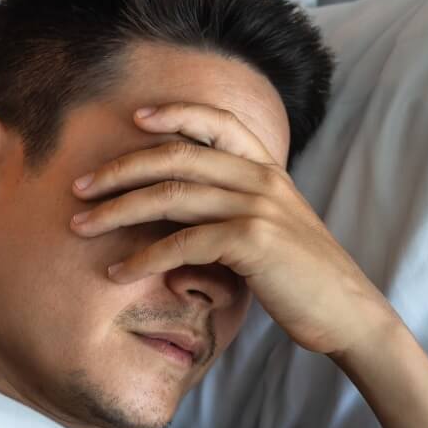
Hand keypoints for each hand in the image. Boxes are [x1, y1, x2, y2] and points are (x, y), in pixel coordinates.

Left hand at [69, 102, 398, 357]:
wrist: (348, 313)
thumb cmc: (302, 278)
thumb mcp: (271, 230)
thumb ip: (231, 214)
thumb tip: (177, 229)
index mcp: (266, 169)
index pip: (216, 121)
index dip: (174, 113)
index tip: (134, 118)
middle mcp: (260, 178)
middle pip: (175, 156)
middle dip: (120, 168)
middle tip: (79, 185)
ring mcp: (257, 206)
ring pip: (170, 195)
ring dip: (116, 210)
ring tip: (80, 225)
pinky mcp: (251, 242)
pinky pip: (182, 243)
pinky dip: (143, 259)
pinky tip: (117, 273)